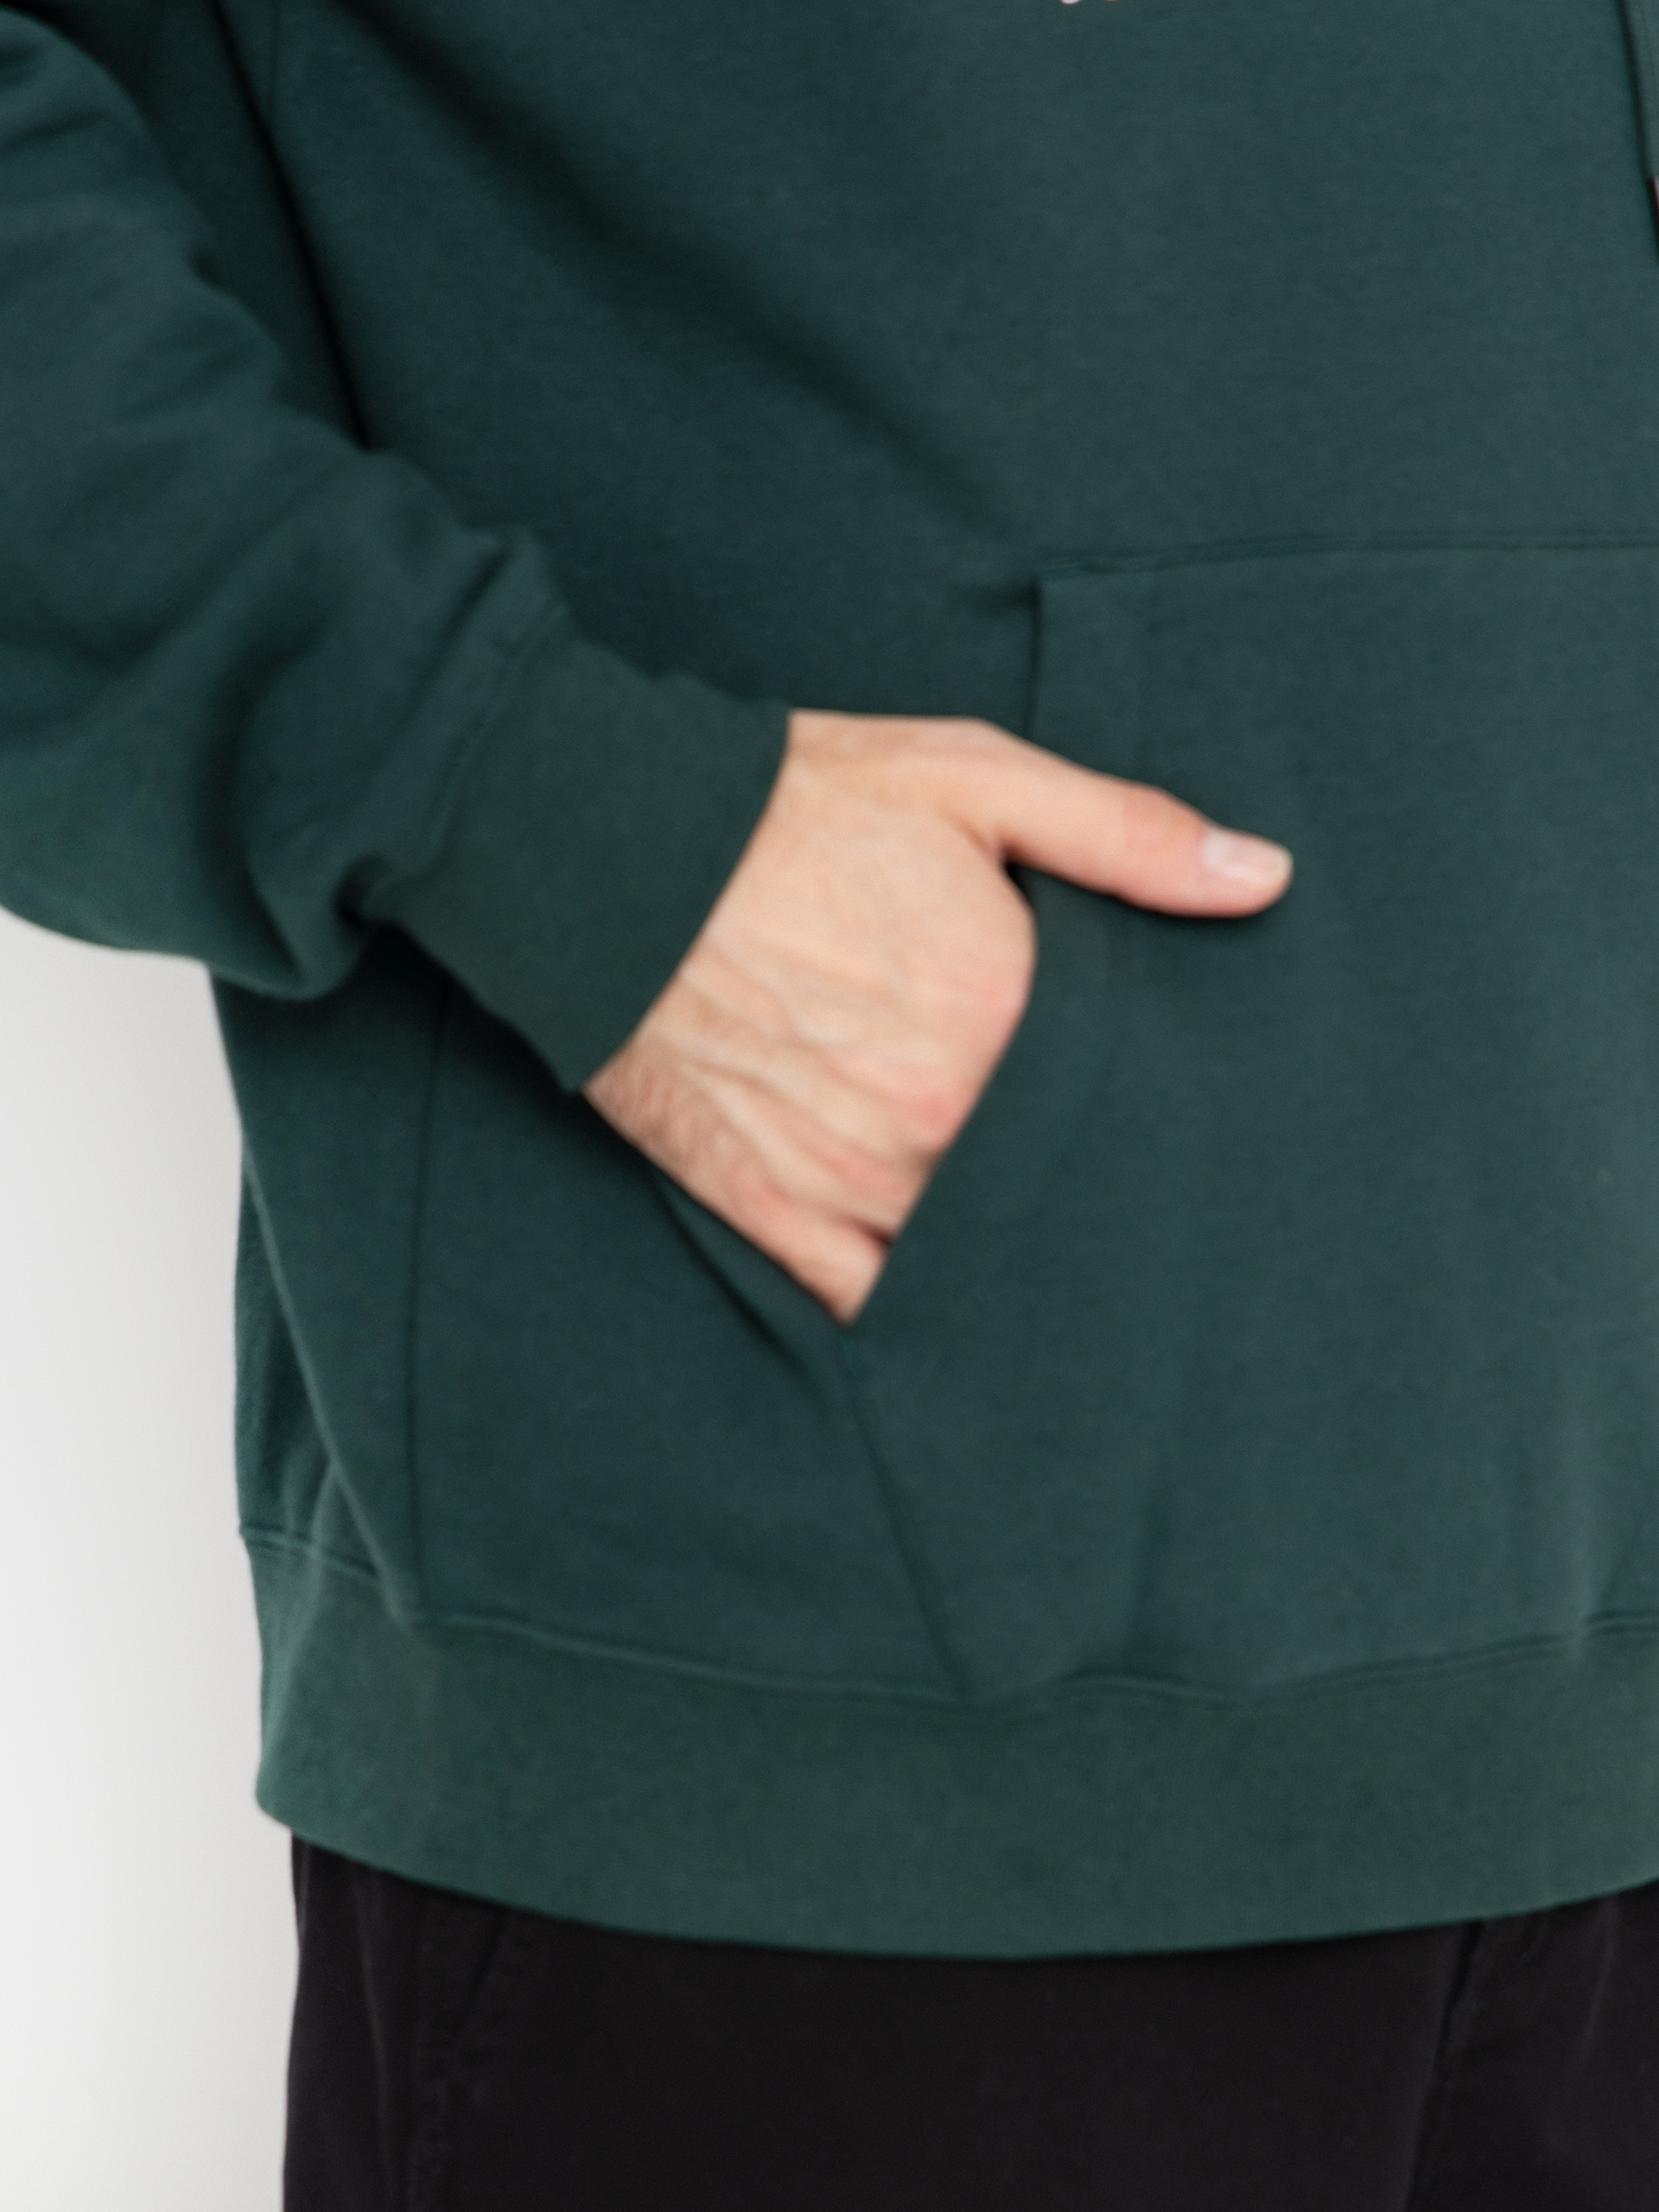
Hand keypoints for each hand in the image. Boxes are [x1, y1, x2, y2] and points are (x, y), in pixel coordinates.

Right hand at [583, 709, 1291, 1322]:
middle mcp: (938, 1116)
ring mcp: (852, 1176)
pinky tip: (952, 1293)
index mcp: (1004, 1013)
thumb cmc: (794, 806)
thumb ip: (1126, 835)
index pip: (1127, 1102)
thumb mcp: (972, 778)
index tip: (1184, 1117)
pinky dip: (911, 1300)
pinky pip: (868, 1299)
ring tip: (1055, 1244)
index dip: (1153, 1108)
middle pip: (1055, 1188)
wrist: (606, 850)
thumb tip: (1264, 879)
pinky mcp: (772, 1210)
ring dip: (1011, 1247)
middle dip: (1088, 1184)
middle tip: (1130, 1189)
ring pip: (974, 1254)